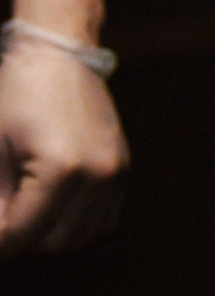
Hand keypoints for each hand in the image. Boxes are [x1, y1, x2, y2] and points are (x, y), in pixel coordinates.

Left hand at [0, 41, 126, 257]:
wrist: (60, 54)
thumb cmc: (17, 95)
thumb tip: (0, 232)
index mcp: (61, 168)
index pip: (20, 232)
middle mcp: (96, 175)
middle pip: (52, 241)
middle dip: (20, 240)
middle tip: (2, 224)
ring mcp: (114, 172)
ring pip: (80, 235)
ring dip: (49, 236)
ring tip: (24, 217)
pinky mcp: (121, 167)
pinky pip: (104, 218)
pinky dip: (78, 223)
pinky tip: (54, 209)